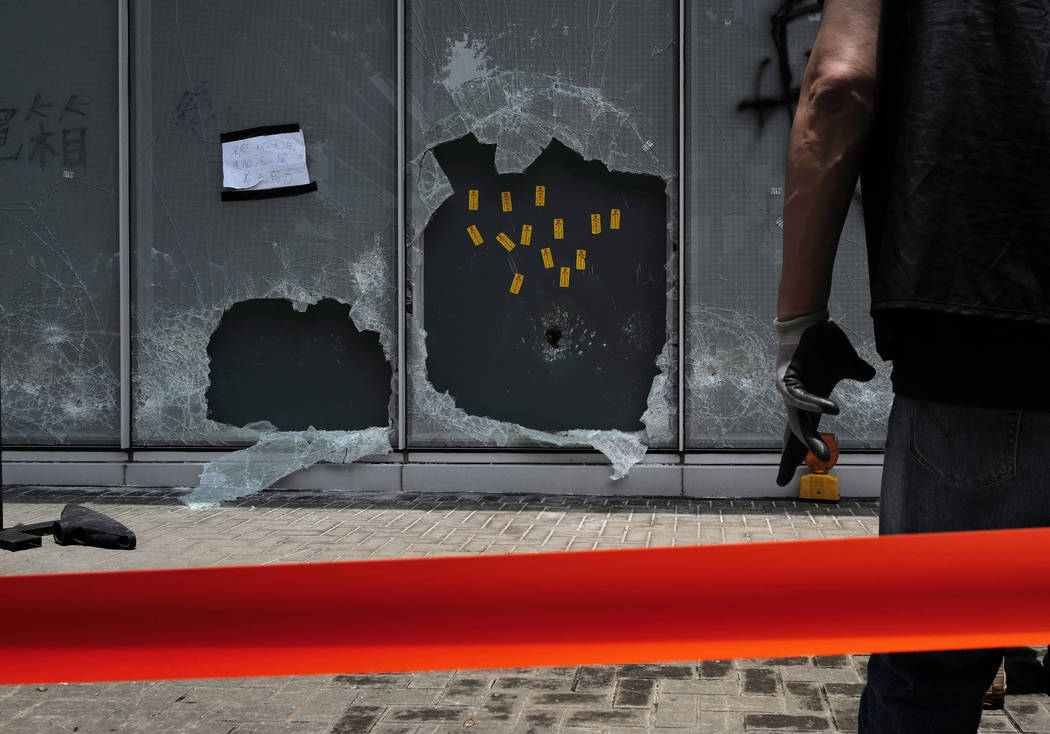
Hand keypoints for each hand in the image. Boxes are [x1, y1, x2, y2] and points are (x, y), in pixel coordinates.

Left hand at [774, 310, 875, 486]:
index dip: (794, 455)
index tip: (779, 480)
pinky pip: (800, 395)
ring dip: (808, 438)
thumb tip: (869, 376)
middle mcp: (796, 400)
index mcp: (809, 403)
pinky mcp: (785, 378)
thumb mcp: (847, 363)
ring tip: (820, 455)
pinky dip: (813, 403)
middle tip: (781, 481)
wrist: (813, 320)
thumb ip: (857, 372)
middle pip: (793, 435)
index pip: (800, 434)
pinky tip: (829, 410)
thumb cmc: (825, 342)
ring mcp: (788, 390)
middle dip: (791, 458)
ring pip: (796, 420)